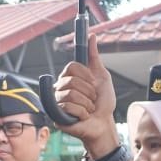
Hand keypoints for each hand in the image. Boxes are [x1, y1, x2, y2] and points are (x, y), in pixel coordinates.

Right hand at [53, 35, 120, 156]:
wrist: (104, 123)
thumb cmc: (103, 102)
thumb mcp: (102, 77)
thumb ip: (94, 57)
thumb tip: (92, 36)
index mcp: (69, 78)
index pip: (71, 67)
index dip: (85, 75)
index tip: (93, 82)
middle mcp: (60, 88)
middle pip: (71, 81)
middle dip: (88, 91)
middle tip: (92, 99)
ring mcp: (57, 102)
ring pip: (71, 94)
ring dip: (87, 103)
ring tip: (89, 109)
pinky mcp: (56, 115)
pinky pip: (69, 107)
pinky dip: (82, 112)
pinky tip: (83, 116)